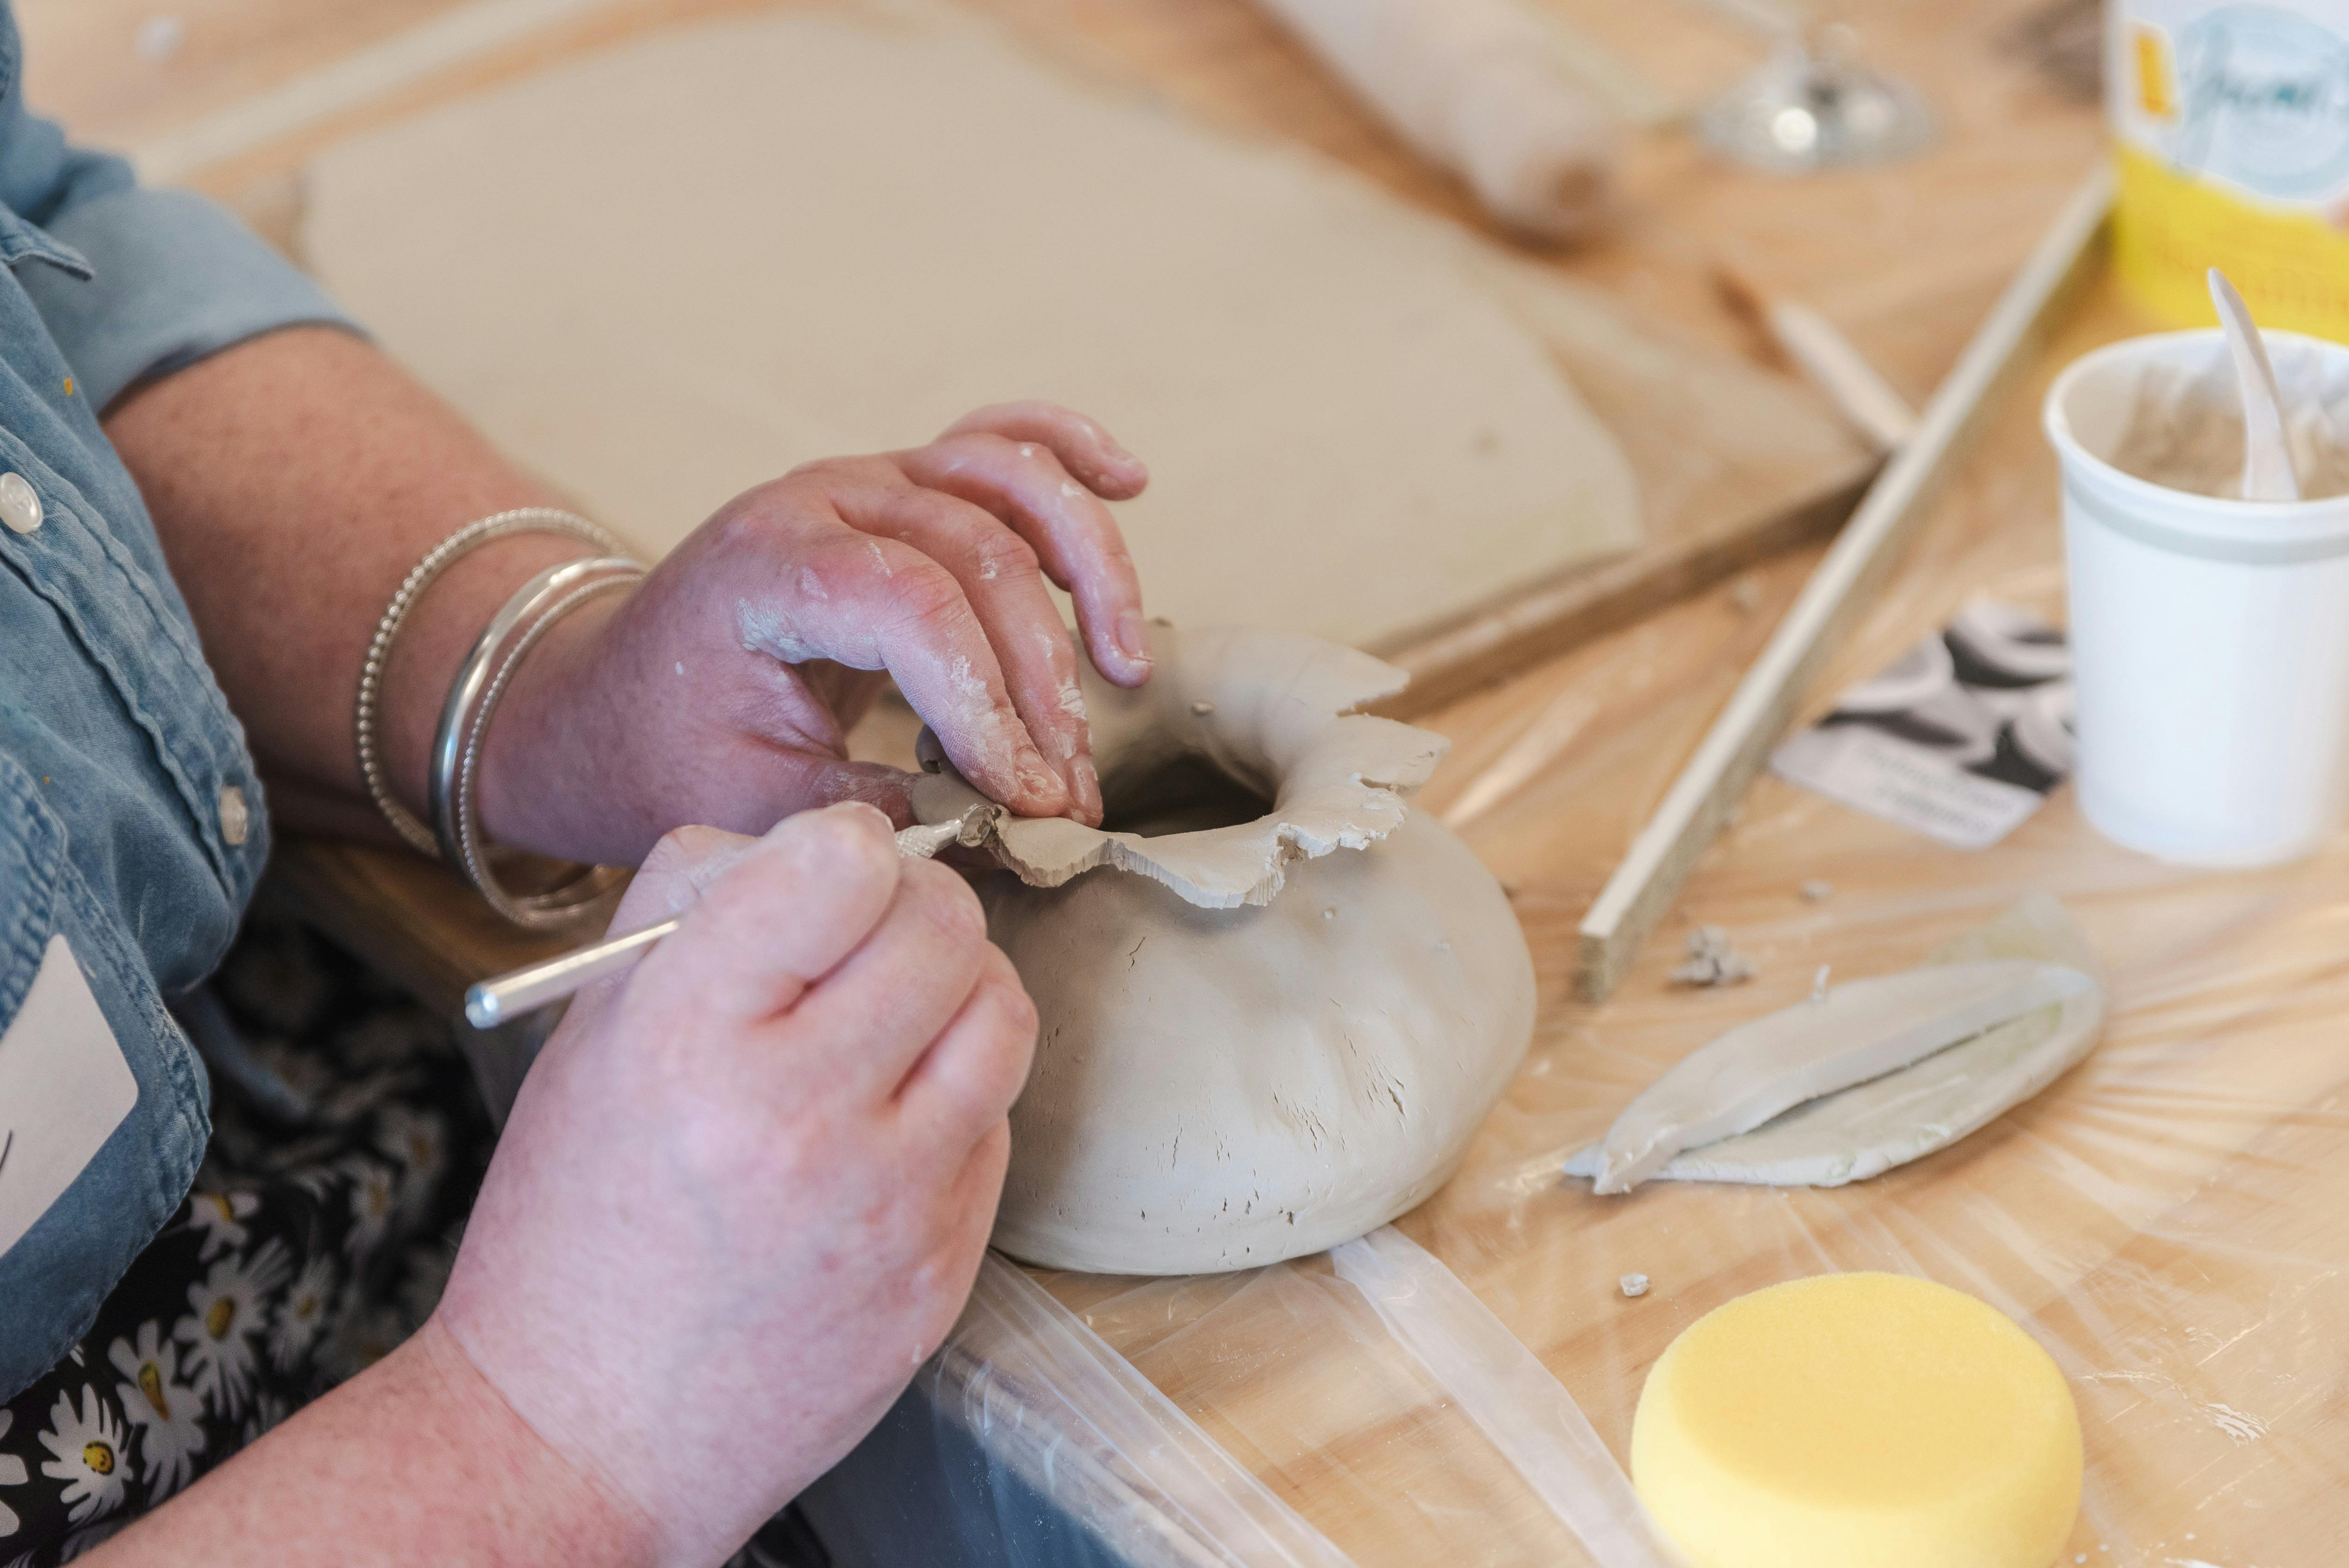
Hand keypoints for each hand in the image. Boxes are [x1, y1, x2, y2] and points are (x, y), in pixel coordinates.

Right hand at [431, 805, 1036, 1564]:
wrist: (583, 1432)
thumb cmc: (575, 1223)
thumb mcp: (589, 1036)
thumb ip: (695, 911)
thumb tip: (816, 843)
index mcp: (686, 1041)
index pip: (839, 864)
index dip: (847, 846)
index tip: (831, 869)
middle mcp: (795, 1118)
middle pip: (943, 927)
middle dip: (913, 908)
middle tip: (870, 936)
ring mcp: (884, 1203)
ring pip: (1002, 1015)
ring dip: (961, 990)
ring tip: (897, 1014)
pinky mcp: (940, 1270)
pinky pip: (997, 1124)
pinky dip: (957, 1097)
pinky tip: (888, 1121)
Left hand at [478, 403, 1149, 866]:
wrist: (601, 700)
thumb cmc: (662, 750)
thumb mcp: (745, 805)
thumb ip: (863, 812)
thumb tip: (992, 826)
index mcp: (766, 563)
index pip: (916, 611)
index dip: (989, 707)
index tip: (1028, 799)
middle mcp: (822, 498)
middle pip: (980, 557)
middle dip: (1043, 686)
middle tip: (1069, 790)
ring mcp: (868, 482)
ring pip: (1010, 482)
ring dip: (1088, 569)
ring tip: (1126, 666)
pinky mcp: (900, 491)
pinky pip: (998, 444)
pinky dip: (1067, 456)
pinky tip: (1128, 482)